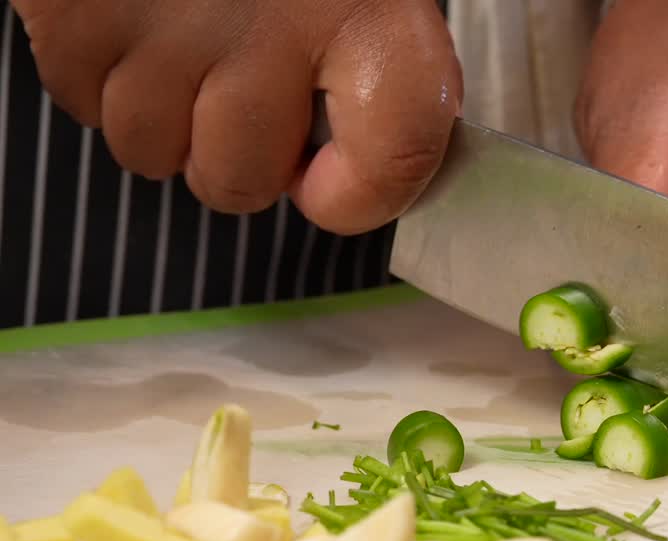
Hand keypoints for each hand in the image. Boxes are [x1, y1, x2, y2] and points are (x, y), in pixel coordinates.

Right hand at [14, 0, 461, 234]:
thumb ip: (380, 74)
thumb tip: (361, 167)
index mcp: (369, 7)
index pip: (395, 151)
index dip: (362, 195)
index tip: (334, 186)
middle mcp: (271, 20)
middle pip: (240, 180)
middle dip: (239, 156)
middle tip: (244, 89)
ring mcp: (163, 24)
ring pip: (152, 151)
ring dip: (166, 116)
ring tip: (185, 37)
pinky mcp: (73, 14)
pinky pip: (84, 104)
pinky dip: (104, 76)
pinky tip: (137, 18)